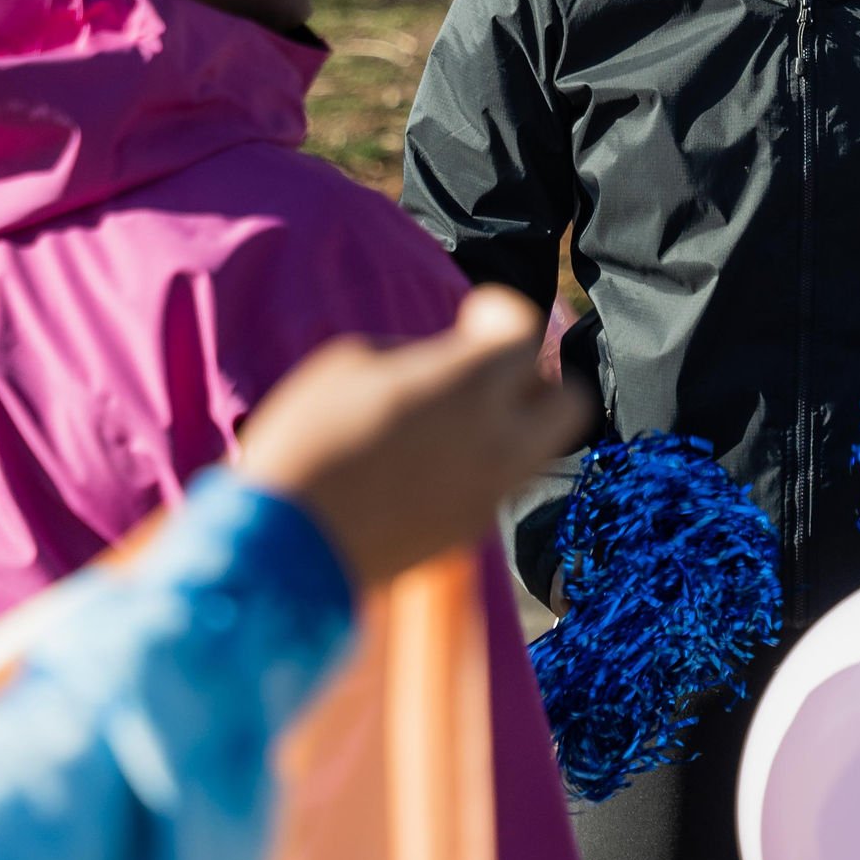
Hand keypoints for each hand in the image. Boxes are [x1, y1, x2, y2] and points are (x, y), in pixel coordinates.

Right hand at [237, 289, 580, 590]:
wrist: (288, 544)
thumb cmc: (308, 438)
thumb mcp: (350, 363)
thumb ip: (415, 354)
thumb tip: (439, 364)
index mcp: (466, 384)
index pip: (524, 332)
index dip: (501, 314)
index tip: (474, 316)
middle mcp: (496, 437)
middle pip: (570, 401)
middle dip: (536, 380)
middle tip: (486, 376)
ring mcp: (490, 490)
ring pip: (543, 449)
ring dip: (517, 426)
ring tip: (460, 420)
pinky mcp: (472, 528)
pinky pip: (503, 484)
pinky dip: (484, 466)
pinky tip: (434, 463)